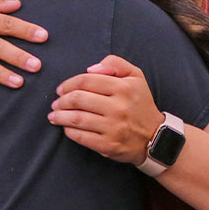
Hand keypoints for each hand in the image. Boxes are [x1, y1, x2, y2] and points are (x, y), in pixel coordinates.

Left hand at [48, 55, 164, 164]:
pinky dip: (69, 131)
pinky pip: (81, 137)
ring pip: (77, 119)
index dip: (68, 84)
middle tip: (55, 103)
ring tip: (53, 116)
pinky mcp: (108, 145)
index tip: (60, 89)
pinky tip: (66, 128)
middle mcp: (118, 107)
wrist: (155, 137)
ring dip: (60, 116)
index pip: (86, 81)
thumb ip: (115, 64)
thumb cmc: (140, 104)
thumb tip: (91, 69)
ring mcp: (113, 128)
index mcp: (123, 88)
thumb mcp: (136, 76)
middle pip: (78, 99)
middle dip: (61, 101)